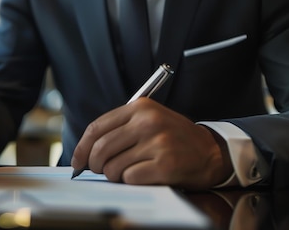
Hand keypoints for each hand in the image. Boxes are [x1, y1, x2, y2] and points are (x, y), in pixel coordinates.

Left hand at [70, 98, 232, 188]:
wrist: (211, 151)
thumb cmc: (174, 138)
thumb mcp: (149, 120)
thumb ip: (120, 129)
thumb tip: (86, 152)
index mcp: (140, 108)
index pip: (97, 127)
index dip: (82, 147)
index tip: (78, 161)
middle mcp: (148, 122)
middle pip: (101, 148)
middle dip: (96, 165)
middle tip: (101, 170)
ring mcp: (157, 143)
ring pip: (113, 167)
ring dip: (115, 175)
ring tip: (128, 172)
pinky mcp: (165, 164)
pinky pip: (130, 178)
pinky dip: (132, 182)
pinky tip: (144, 176)